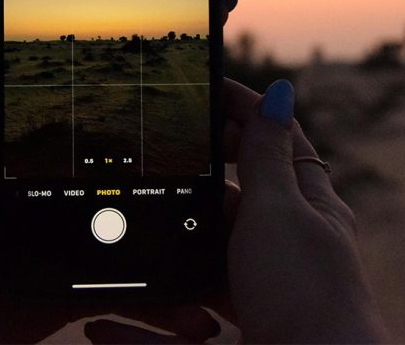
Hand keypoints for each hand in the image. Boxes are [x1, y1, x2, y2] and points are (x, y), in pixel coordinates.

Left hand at [0, 0, 241, 341]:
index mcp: (70, 136)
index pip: (133, 84)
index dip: (179, 51)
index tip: (221, 7)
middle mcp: (99, 176)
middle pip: (175, 149)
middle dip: (224, 134)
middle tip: (257, 126)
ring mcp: (108, 228)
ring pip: (179, 218)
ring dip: (219, 214)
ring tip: (255, 204)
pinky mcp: (111, 278)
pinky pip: (158, 282)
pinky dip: (182, 294)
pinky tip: (205, 311)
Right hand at [89, 35, 386, 342]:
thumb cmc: (304, 293)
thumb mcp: (279, 211)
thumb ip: (267, 158)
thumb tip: (282, 91)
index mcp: (303, 208)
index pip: (273, 141)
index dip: (242, 109)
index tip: (200, 86)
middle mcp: (280, 250)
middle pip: (228, 202)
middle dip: (188, 180)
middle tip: (140, 156)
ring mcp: (255, 297)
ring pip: (196, 267)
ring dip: (159, 254)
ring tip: (114, 236)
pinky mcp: (231, 339)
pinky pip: (171, 335)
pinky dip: (136, 331)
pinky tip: (100, 323)